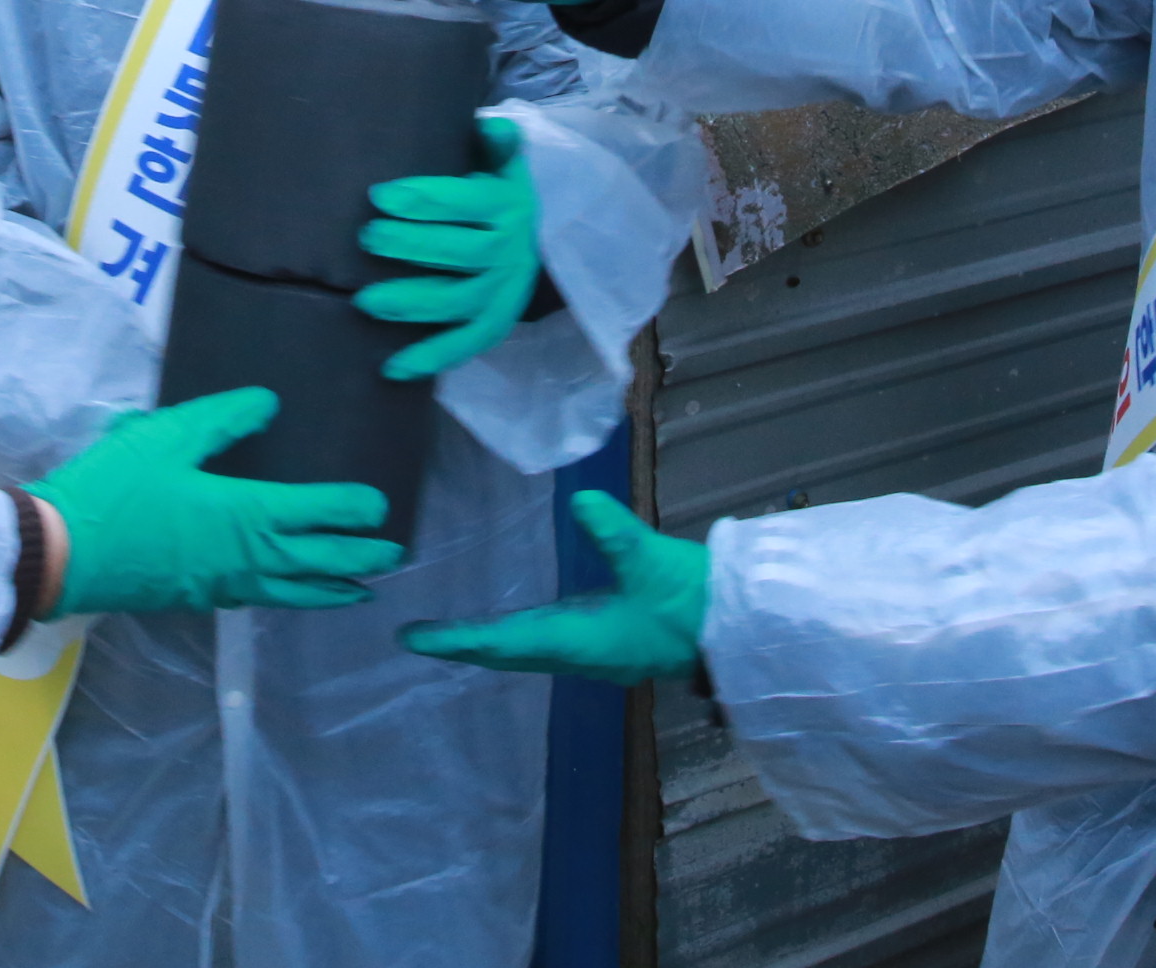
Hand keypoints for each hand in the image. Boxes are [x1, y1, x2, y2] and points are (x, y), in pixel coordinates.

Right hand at [29, 387, 404, 615]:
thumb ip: (222, 419)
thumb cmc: (115, 490)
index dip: (351, 509)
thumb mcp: (166, 436)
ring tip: (358, 591)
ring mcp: (219, 586)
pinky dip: (284, 597)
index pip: (314, 512)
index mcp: (244, 515)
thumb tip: (269, 405)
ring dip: (329, 589)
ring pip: (289, 591)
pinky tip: (281, 593)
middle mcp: (243, 558)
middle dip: (357, 558)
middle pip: (314, 563)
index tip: (380, 506)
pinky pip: (255, 599)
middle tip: (391, 555)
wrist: (60, 554)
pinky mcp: (194, 599)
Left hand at [357, 115, 539, 378]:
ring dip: (411, 304)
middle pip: (460, 254)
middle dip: (411, 245)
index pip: (466, 203)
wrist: (538, 238)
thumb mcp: (503, 163)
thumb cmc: (497, 193)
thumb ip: (496, 143)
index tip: (380, 195)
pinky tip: (390, 367)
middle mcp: (508, 254)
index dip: (424, 200)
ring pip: (457, 303)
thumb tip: (489, 124)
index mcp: (507, 207)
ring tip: (364, 301)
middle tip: (365, 236)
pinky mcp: (491, 325)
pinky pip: (463, 345)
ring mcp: (500, 294)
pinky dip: (430, 358)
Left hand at [402, 491, 707, 684]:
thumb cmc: (694, 599)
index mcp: (581, 641)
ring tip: (454, 633)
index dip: (459, 641)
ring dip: (491, 644)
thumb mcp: (652, 560)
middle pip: (509, 653)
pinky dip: (521, 636)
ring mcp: (597, 651)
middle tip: (420, 638)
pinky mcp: (611, 641)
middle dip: (466, 646)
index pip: (505, 643)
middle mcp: (580, 654)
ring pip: (529, 651)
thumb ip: (615, 532)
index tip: (416, 640)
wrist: (739, 628)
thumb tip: (582, 501)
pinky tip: (518, 622)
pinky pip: (551, 644)